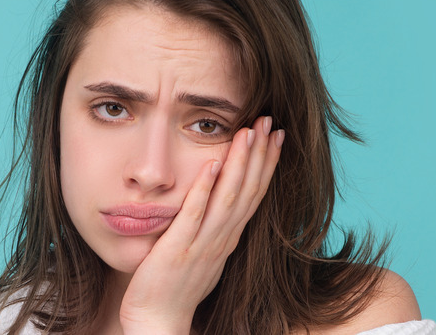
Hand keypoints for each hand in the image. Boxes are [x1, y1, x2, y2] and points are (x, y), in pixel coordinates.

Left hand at [119, 116, 283, 333]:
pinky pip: (194, 216)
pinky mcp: (179, 249)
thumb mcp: (202, 252)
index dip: (267, 163)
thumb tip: (216, 199)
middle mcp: (222, 238)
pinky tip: (211, 164)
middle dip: (260, 154)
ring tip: (248, 132)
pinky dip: (205, 189)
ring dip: (240, 163)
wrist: (159, 321)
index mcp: (228, 237)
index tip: (277, 135)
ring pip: (228, 198)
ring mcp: (203, 244)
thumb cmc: (177, 287)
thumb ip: (211, 226)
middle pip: (248, 190)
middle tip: (270, 121)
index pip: (254, 193)